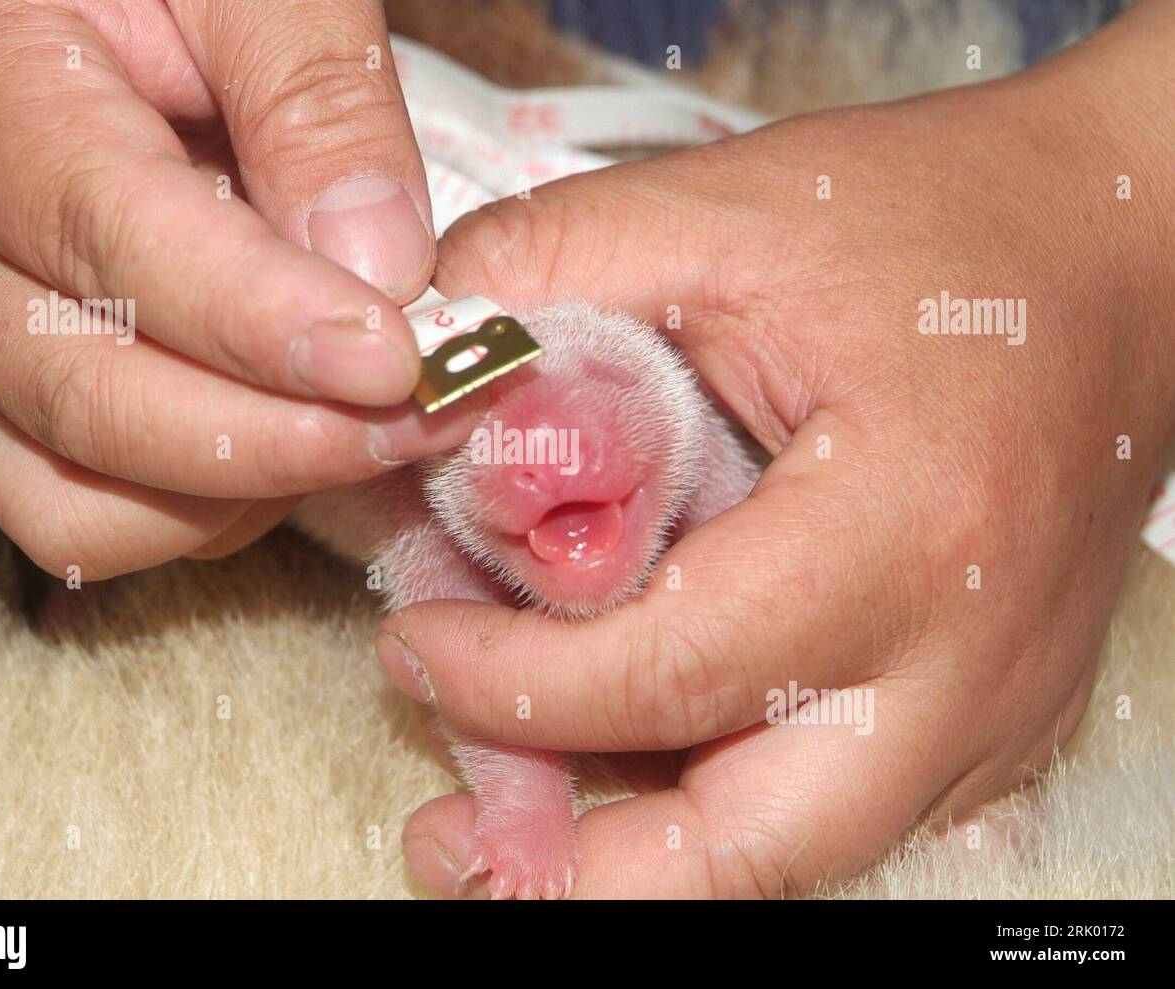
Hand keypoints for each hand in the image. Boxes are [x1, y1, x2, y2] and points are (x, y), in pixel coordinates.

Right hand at [0, 0, 471, 578]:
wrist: (136, 15)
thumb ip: (318, 101)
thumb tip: (378, 270)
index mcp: (1, 103)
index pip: (111, 240)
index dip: (259, 322)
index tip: (395, 360)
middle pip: (86, 399)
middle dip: (272, 439)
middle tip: (423, 414)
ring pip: (77, 496)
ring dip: (242, 491)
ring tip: (372, 425)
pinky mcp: (38, 405)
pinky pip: (105, 515)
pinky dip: (216, 509)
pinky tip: (306, 436)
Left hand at [376, 3, 1174, 896]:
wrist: (1123, 251)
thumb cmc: (941, 225)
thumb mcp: (729, 209)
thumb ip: (553, 267)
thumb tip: (417, 358)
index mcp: (904, 527)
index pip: (675, 673)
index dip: (515, 686)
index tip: (418, 643)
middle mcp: (966, 660)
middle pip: (757, 848)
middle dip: (584, 870)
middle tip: (455, 840)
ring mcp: (993, 707)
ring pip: (798, 854)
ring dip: (649, 861)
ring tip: (515, 835)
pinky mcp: (995, 714)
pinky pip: (844, 809)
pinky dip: (725, 808)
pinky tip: (640, 767)